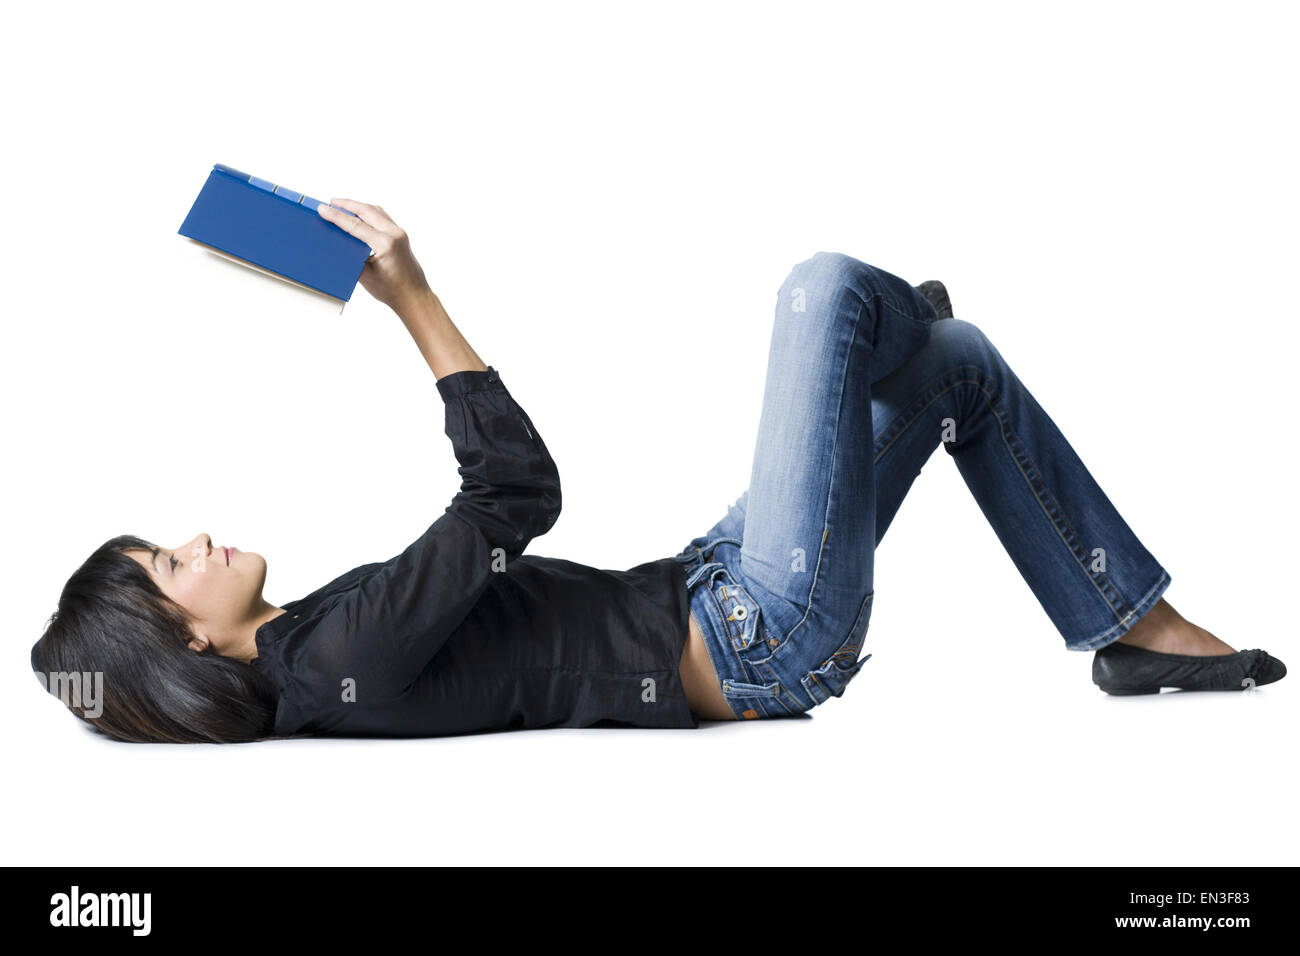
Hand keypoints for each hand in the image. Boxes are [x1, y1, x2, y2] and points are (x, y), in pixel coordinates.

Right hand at [316, 199, 430, 311]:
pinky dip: (369, 212)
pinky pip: (382, 217)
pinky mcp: (401, 236)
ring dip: (358, 207)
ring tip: (341, 205)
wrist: (414, 297)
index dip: (337, 216)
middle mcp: (395, 235)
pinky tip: (359, 214)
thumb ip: (351, 256)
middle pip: (367, 211)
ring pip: (376, 211)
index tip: (322, 208)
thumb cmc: (392, 291)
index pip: (356, 225)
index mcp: (385, 244)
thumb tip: (337, 242)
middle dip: (347, 204)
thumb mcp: (365, 275)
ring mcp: (400, 233)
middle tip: (330, 202)